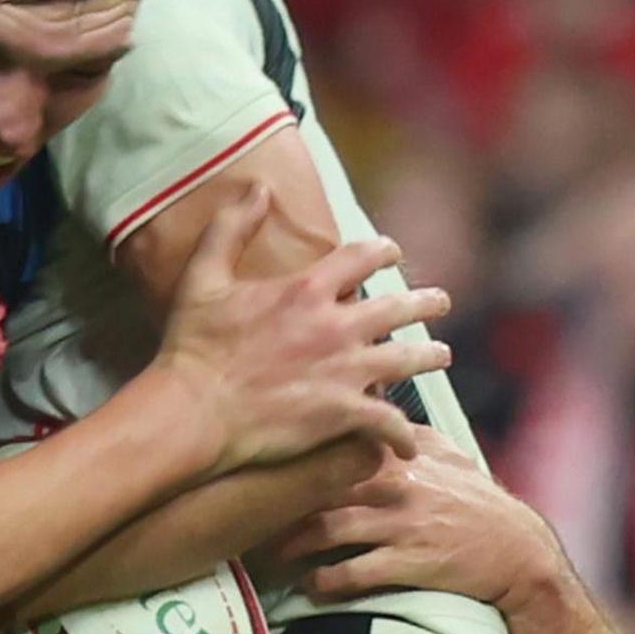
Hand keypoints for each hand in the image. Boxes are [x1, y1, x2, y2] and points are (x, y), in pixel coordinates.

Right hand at [153, 192, 452, 469]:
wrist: (193, 409)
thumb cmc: (193, 345)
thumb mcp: (204, 275)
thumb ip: (232, 227)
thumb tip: (259, 189)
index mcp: (306, 289)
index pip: (362, 257)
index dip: (384, 251)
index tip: (395, 252)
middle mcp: (335, 326)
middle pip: (398, 307)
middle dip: (425, 302)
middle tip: (441, 301)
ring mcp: (344, 371)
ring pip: (407, 360)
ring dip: (429, 357)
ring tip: (441, 356)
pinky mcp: (343, 413)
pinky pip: (389, 423)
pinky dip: (403, 434)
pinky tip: (409, 444)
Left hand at [274, 428, 565, 609]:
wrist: (516, 551)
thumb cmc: (477, 503)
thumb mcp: (448, 456)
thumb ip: (406, 434)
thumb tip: (377, 407)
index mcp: (401, 455)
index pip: (336, 443)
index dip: (295, 453)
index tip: (264, 463)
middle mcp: (397, 484)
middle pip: (320, 486)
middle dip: (280, 501)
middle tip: (249, 514)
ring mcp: (402, 524)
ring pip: (328, 529)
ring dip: (292, 546)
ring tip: (269, 556)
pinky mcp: (409, 562)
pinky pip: (353, 572)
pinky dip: (324, 582)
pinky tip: (310, 586)